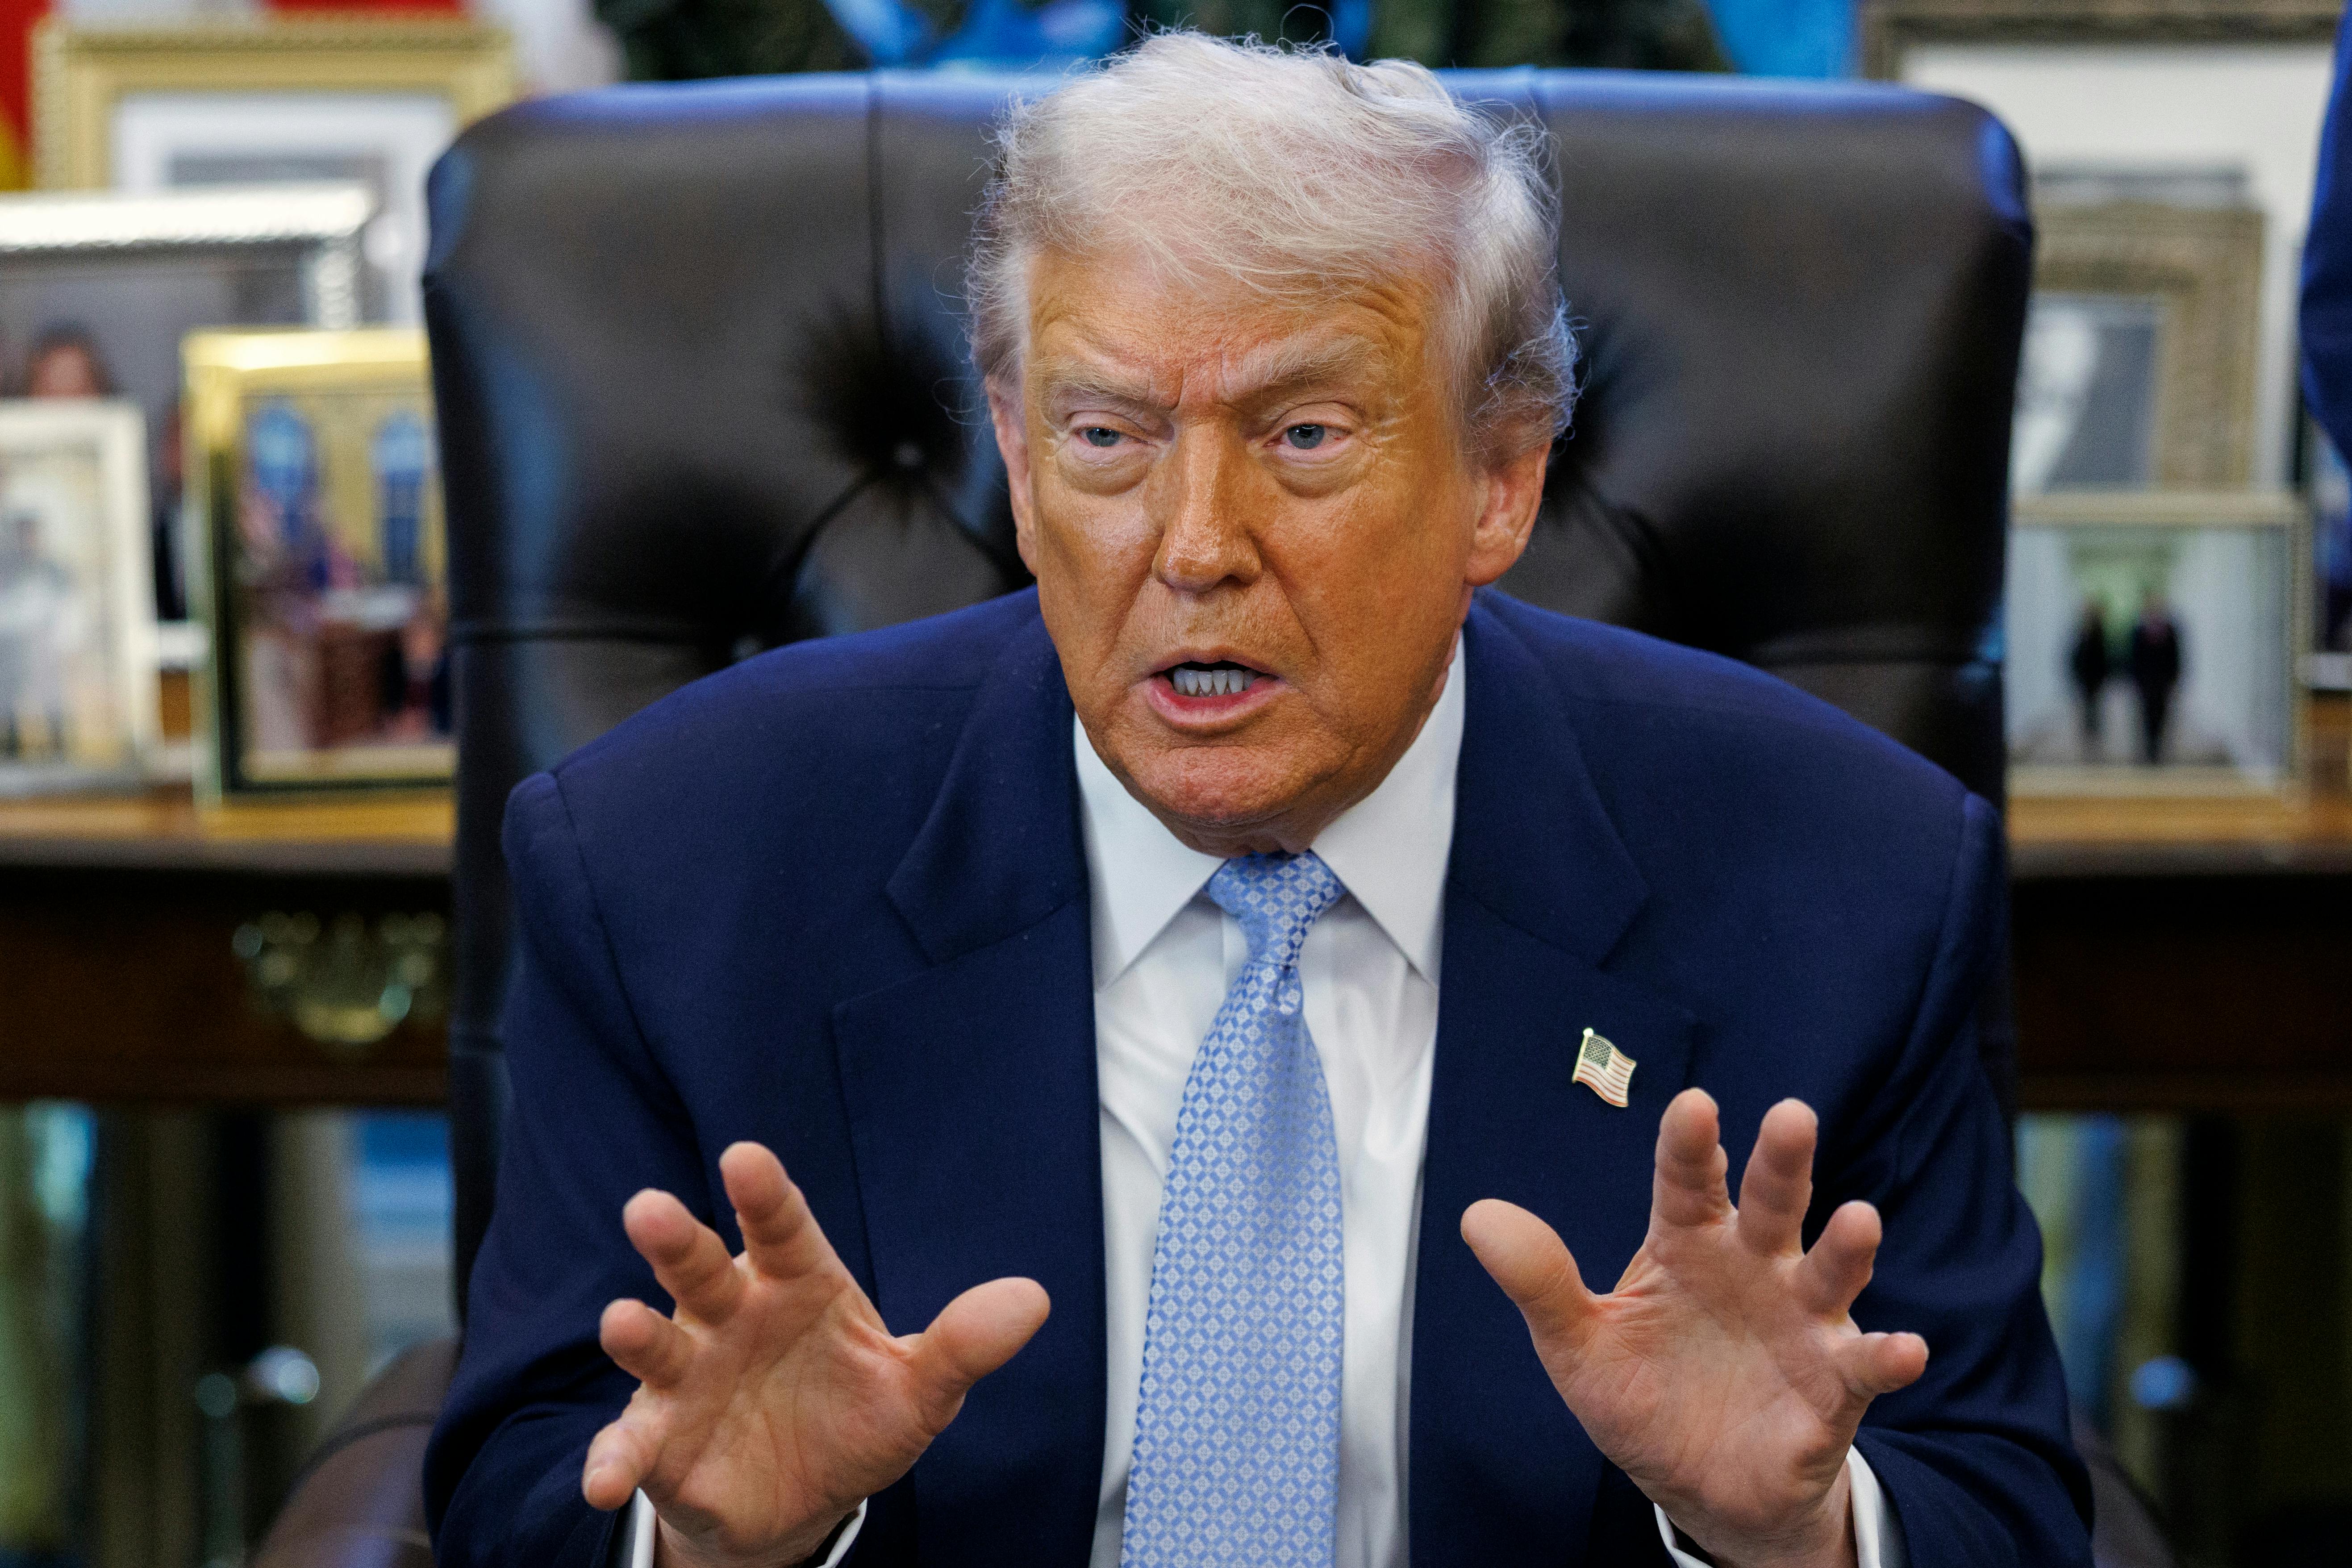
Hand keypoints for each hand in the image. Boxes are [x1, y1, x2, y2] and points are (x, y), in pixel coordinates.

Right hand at [583, 1142, 1049, 1567]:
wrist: (806, 1496)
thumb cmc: (856, 1416)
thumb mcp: (920, 1388)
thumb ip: (964, 1344)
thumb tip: (1033, 1299)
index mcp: (796, 1284)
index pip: (782, 1229)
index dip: (764, 1194)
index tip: (745, 1157)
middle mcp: (731, 1316)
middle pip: (700, 1268)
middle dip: (675, 1239)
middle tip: (650, 1207)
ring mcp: (689, 1377)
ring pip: (657, 1346)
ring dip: (637, 1334)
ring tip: (623, 1322)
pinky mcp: (661, 1443)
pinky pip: (631, 1447)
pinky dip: (613, 1462)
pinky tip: (605, 1481)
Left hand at [1462, 1090, 1925, 1567]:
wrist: (1698, 1487)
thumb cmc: (1643, 1397)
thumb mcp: (1578, 1345)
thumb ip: (1538, 1281)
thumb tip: (1477, 1216)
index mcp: (1688, 1246)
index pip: (1686, 1184)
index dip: (1689, 1146)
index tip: (1693, 1105)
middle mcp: (1754, 1268)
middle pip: (1771, 1203)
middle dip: (1783, 1161)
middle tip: (1791, 1114)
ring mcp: (1801, 1323)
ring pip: (1828, 1272)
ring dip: (1846, 1246)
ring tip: (1860, 1219)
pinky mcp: (1833, 1388)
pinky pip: (1864, 1367)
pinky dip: (1886, 1357)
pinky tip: (1903, 1349)